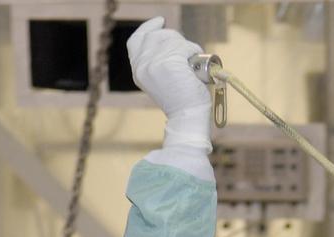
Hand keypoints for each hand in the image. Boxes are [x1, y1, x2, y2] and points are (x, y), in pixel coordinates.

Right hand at [126, 17, 210, 150]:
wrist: (187, 117)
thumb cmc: (182, 101)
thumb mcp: (163, 80)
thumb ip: (159, 61)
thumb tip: (172, 42)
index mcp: (138, 71)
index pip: (136, 40)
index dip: (148, 28)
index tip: (160, 22)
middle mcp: (142, 65)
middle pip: (156, 36)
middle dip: (174, 39)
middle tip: (187, 50)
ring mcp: (154, 63)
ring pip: (172, 39)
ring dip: (186, 47)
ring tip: (193, 64)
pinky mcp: (169, 62)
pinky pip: (184, 46)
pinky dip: (194, 52)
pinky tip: (196, 65)